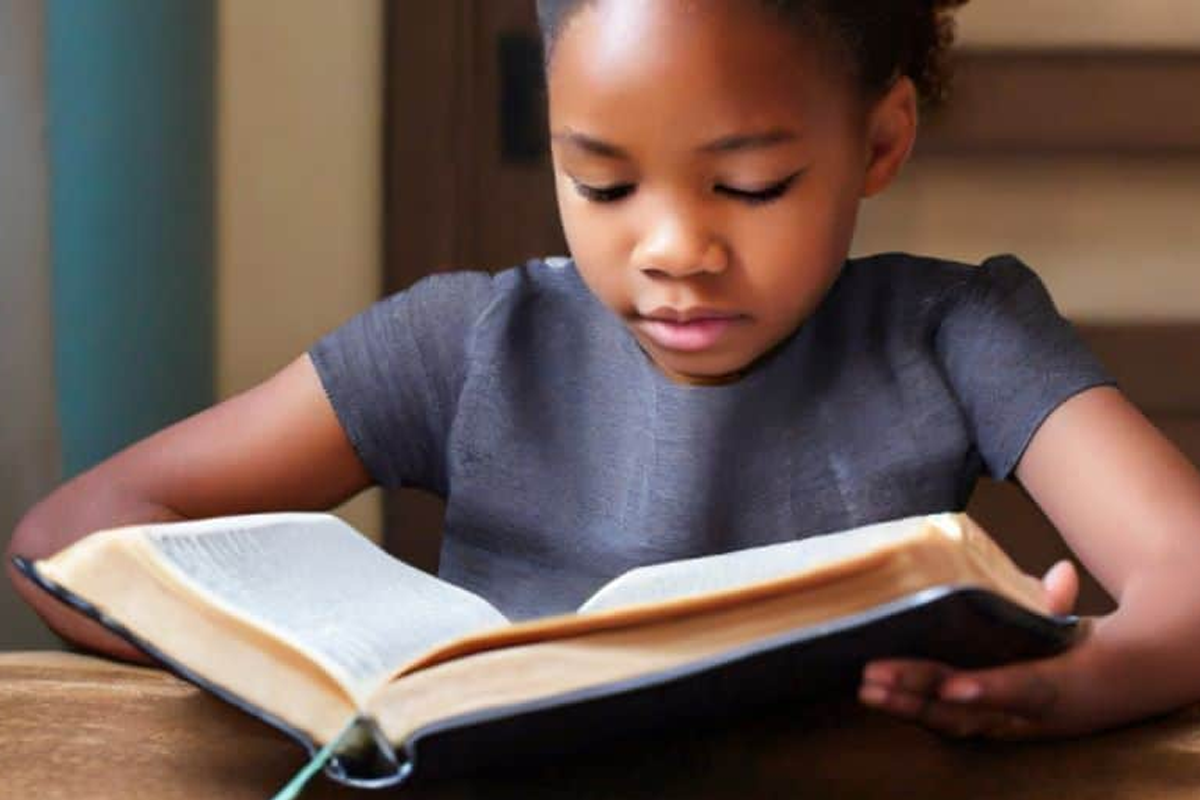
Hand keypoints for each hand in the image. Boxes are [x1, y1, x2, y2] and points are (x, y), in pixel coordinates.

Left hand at [858, 560, 1085, 739]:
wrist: (1102, 690)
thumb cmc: (1082, 652)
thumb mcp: (1076, 627)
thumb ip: (1059, 603)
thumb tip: (1061, 572)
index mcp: (1054, 691)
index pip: (1022, 691)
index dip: (988, 691)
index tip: (952, 688)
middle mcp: (1021, 717)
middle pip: (965, 710)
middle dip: (918, 693)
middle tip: (876, 676)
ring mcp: (998, 723)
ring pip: (946, 721)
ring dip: (904, 706)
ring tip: (866, 687)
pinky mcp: (979, 721)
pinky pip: (941, 718)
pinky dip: (908, 707)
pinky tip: (874, 692)